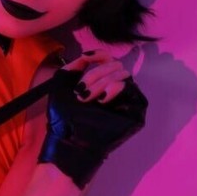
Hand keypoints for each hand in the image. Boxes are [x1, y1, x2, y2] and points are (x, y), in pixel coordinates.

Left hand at [37, 50, 147, 188]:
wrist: (67, 140)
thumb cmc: (61, 117)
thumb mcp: (61, 85)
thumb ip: (74, 66)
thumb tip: (88, 55)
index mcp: (100, 84)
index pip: (109, 60)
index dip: (100, 55)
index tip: (86, 58)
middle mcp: (116, 91)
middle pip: (115, 65)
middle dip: (95, 74)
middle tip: (80, 92)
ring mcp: (126, 101)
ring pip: (122, 74)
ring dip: (101, 82)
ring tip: (86, 98)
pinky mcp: (135, 111)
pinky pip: (131, 88)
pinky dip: (114, 88)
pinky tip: (101, 99)